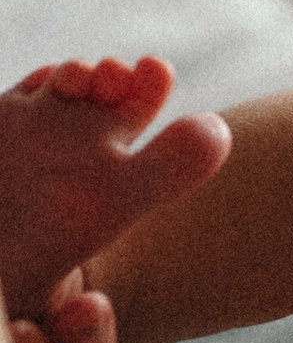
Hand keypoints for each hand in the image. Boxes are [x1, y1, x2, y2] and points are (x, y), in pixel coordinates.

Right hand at [0, 57, 229, 323]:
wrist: (1, 273)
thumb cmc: (49, 243)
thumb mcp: (115, 203)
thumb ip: (170, 167)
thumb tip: (221, 127)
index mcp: (111, 155)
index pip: (141, 100)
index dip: (151, 79)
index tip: (153, 69)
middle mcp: (75, 138)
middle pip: (108, 83)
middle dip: (112, 71)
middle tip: (111, 77)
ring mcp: (34, 129)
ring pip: (67, 80)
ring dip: (77, 71)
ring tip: (78, 82)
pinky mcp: (1, 125)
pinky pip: (24, 93)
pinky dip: (36, 83)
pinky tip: (43, 88)